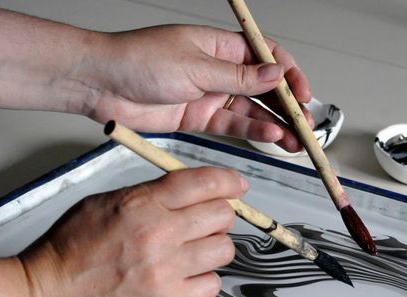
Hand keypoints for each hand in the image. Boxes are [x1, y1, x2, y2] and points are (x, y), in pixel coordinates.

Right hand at [14, 167, 244, 296]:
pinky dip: (204, 282)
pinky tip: (185, 279)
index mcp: (142, 204)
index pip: (203, 183)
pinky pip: (213, 286)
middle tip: (205, 224)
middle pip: (222, 216)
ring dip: (213, 249)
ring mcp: (166, 271)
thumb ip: (149, 196)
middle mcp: (159, 234)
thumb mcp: (104, 204)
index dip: (227, 182)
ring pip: (224, 250)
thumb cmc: (70, 250)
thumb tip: (190, 191)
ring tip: (191, 254)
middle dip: (220, 216)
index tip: (237, 186)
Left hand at [87, 25, 312, 151]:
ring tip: (294, 140)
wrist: (101, 85)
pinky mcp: (201, 117)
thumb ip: (238, 76)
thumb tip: (275, 74)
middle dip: (287, 107)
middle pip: (264, 88)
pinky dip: (253, 131)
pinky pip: (234, 125)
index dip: (289, 75)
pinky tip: (270, 137)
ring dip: (275, 125)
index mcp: (220, 46)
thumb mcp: (194, 66)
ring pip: (253, 111)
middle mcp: (219, 70)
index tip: (303, 94)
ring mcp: (211, 94)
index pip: (266, 57)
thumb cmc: (137, 60)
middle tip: (305, 125)